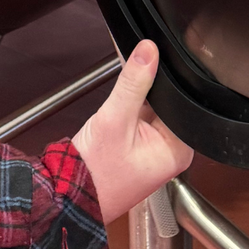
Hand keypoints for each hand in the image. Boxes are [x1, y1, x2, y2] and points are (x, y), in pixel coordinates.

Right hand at [72, 40, 193, 221]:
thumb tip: (149, 50)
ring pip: (152, 109)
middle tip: (125, 106)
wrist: (68, 197)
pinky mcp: (141, 148)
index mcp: (178, 150)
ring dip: (135, 104)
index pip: (180, 101)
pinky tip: (114, 121)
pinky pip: (140, 118)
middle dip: (147, 94)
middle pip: (167, 104)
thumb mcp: (115, 120)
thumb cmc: (94, 173)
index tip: (144, 72)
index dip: (162, 83)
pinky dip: (128, 113)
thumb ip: (133, 82)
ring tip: (117, 118)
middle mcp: (172, 152)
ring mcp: (156, 151)